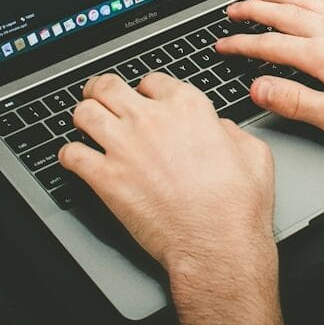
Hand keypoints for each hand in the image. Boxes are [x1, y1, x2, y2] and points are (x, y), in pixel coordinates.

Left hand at [58, 73, 275, 273]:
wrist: (216, 243)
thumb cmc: (237, 205)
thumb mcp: (254, 153)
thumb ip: (231, 131)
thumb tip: (220, 129)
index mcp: (188, 107)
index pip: (152, 81)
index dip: (146, 90)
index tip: (143, 99)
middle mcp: (151, 119)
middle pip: (108, 87)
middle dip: (101, 91)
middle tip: (100, 98)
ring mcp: (124, 146)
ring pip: (84, 112)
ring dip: (83, 116)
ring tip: (85, 124)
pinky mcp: (105, 178)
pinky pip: (70, 154)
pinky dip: (69, 155)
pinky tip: (76, 159)